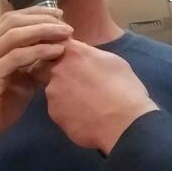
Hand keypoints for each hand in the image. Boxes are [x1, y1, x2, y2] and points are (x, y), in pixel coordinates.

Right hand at [0, 8, 70, 144]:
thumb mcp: (15, 82)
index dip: (34, 14)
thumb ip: (28, 66)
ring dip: (43, 31)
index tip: (58, 16)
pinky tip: (56, 51)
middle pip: (12, 21)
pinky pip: (17, 56)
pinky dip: (39, 51)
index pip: (9, 20)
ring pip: (15, 34)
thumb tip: (50, 54)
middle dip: (41, 18)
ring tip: (65, 33)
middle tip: (65, 22)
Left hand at [39, 39, 157, 153]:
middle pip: (45, 66)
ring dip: (63, 92)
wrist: (125, 125)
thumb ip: (90, 54)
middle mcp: (57, 69)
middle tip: (75, 82)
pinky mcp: (52, 112)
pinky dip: (66, 109)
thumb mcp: (113, 62)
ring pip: (52, 88)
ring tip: (84, 102)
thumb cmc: (126, 90)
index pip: (55, 45)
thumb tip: (82, 54)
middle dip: (55, 71)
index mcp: (73, 53)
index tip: (66, 57)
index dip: (58, 51)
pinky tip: (82, 115)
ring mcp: (52, 92)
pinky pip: (56, 107)